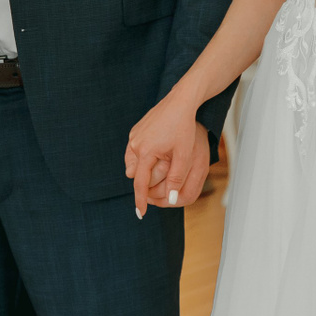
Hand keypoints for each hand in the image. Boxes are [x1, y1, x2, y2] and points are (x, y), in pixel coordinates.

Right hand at [124, 93, 211, 217]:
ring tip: (158, 167)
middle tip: (158, 183)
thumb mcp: (184, 155)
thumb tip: (172, 200)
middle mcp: (135, 144)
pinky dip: (141, 157)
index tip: (140, 214)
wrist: (180, 101)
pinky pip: (133, 151)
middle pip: (134, 174)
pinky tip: (155, 154)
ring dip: (141, 169)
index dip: (140, 200)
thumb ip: (176, 179)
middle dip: (143, 181)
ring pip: (132, 163)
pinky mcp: (136, 130)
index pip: (140, 183)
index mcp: (146, 151)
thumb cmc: (183, 127)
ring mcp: (134, 136)